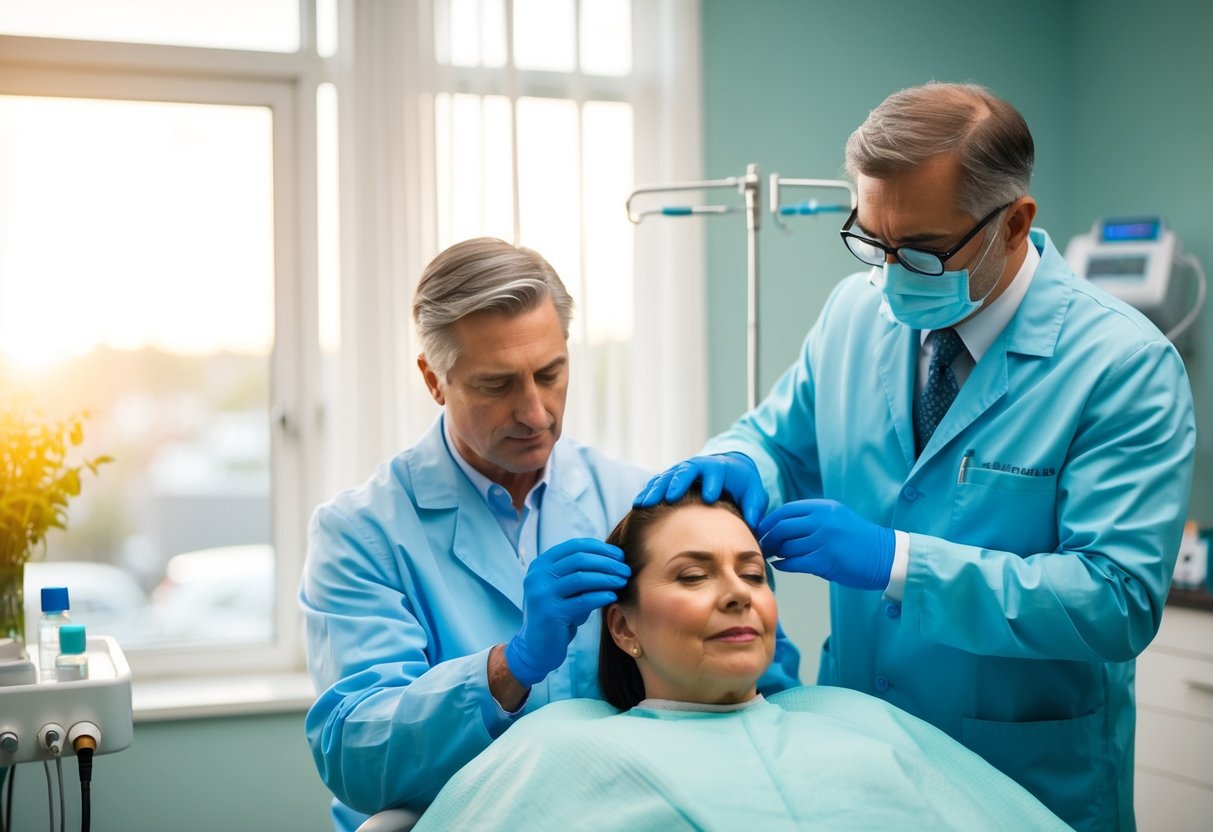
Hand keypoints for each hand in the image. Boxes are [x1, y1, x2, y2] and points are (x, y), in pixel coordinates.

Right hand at [504, 538, 629, 686]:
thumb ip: (580, 573)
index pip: (574, 546)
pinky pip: (582, 600)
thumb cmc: (557, 614)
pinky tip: (612, 596)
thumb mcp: (564, 589)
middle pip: (579, 559)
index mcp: (541, 565)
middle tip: (625, 569)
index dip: (600, 548)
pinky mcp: (551, 613)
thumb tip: (615, 559)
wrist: (536, 647)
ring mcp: (542, 594)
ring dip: (607, 577)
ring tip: (622, 581)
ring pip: (581, 578)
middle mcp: (538, 576)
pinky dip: (600, 596)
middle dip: (607, 562)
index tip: (619, 555)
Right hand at [632, 453, 767, 527]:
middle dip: (677, 484)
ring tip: (643, 504)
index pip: (715, 472)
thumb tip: (753, 522)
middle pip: (686, 471)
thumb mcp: (755, 493)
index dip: (712, 483)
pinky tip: (639, 504)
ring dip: (655, 489)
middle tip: (669, 498)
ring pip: (667, 476)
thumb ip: (754, 506)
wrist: (731, 469)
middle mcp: (699, 466)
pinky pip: (659, 481)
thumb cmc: (744, 484)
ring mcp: (684, 471)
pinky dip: (648, 491)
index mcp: (721, 468)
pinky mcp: (674, 478)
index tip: (710, 497)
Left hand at [757, 499, 894, 590]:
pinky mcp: (825, 561)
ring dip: (776, 553)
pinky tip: (780, 565)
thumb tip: (780, 526)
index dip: (769, 521)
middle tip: (762, 546)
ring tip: (771, 556)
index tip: (761, 530)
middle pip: (782, 528)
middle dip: (768, 538)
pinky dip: (783, 564)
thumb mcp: (836, 517)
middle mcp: (822, 521)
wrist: (885, 556)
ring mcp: (824, 541)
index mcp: (824, 507)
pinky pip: (794, 562)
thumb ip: (811, 518)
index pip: (786, 511)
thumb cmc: (858, 539)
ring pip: (787, 547)